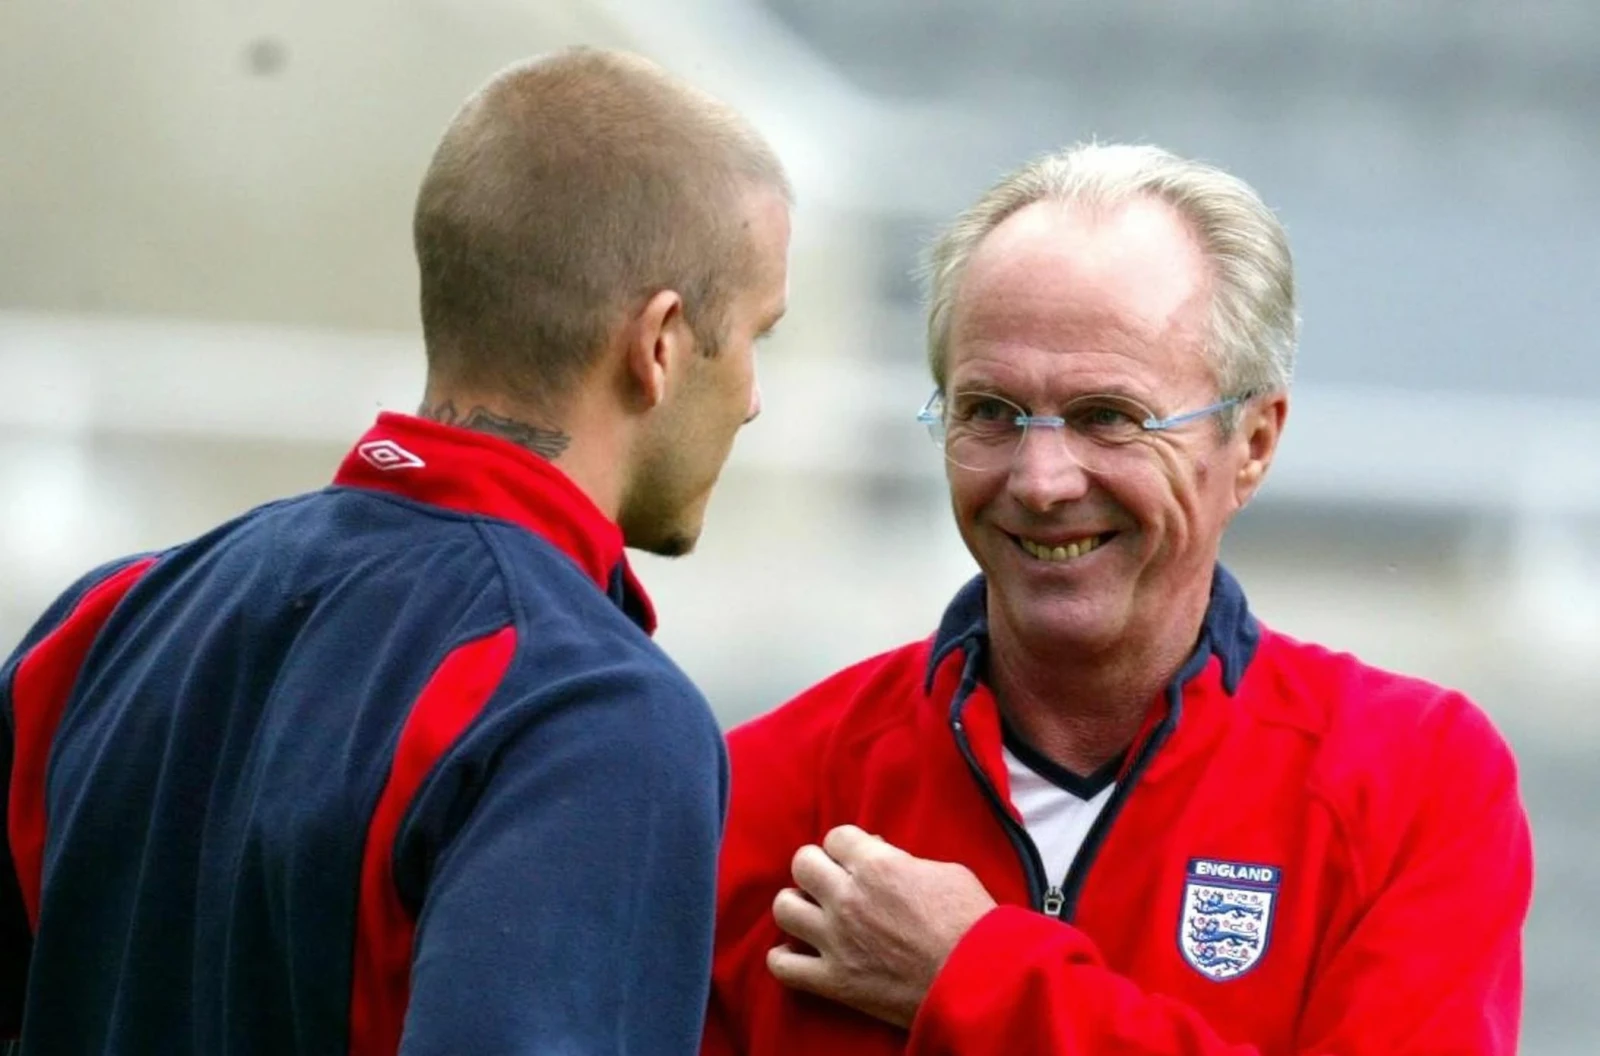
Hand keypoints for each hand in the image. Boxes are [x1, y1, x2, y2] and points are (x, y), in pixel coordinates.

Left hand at [767, 825, 997, 1027]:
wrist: (979, 981)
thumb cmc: (972, 923)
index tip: (856, 858)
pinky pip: (784, 966)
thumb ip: (904, 862)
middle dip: (818, 867)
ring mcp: (836, 940)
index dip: (847, 846)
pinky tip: (798, 953)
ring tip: (813, 913)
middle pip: (802, 864)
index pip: (835, 837)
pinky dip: (785, 958)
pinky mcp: (835, 981)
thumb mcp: (946, 872)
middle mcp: (848, 897)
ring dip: (798, 906)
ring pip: (785, 908)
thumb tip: (884, 860)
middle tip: (834, 881)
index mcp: (876, 864)